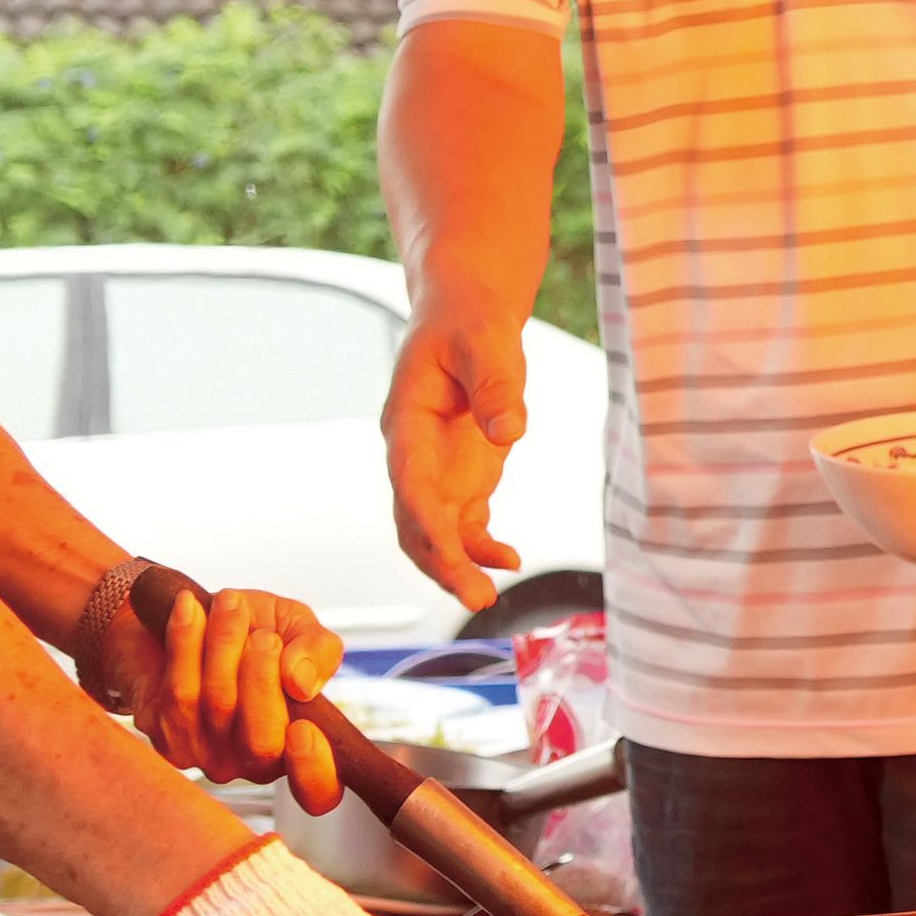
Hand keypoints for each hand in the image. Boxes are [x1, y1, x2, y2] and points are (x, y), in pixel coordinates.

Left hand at [87, 561, 341, 806]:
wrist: (181, 615)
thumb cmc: (249, 628)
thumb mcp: (297, 628)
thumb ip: (318, 650)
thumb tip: (300, 682)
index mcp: (297, 745)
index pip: (318, 792)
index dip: (314, 773)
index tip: (305, 729)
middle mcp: (253, 762)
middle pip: (262, 742)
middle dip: (262, 677)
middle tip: (263, 635)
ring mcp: (206, 757)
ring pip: (218, 706)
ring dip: (223, 645)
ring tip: (229, 603)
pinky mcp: (165, 739)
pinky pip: (177, 692)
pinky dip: (186, 641)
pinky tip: (189, 608)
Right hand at [384, 308, 532, 605]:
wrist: (466, 319)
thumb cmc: (469, 326)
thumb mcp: (486, 342)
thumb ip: (497, 387)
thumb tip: (508, 432)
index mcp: (406, 420)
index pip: (408, 480)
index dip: (424, 520)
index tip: (447, 554)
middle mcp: (412, 454)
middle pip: (413, 521)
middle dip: (439, 562)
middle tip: (476, 596)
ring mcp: (435, 471)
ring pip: (433, 533)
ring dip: (455, 567)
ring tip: (488, 595)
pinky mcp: (461, 479)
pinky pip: (465, 526)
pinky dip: (481, 548)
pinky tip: (509, 560)